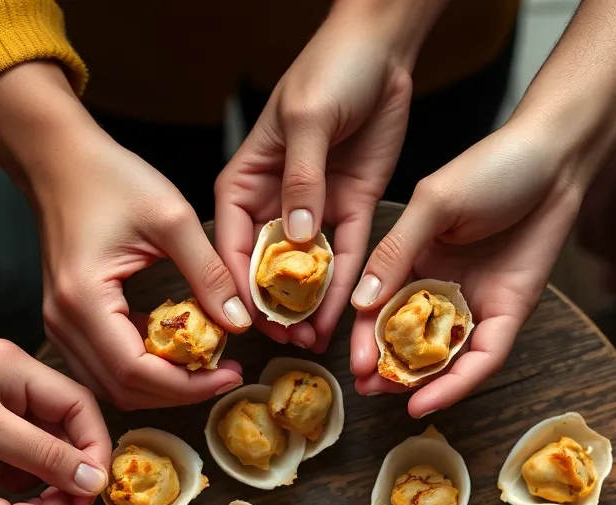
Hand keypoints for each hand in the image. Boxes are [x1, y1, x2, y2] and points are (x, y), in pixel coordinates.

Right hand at [0, 62, 249, 409]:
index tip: (231, 373)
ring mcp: (61, 327)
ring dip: (164, 387)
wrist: (59, 160)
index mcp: (85, 299)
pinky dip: (148, 371)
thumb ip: (209, 273)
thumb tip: (240, 324)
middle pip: (125, 391)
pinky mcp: (69, 324)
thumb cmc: (110, 177)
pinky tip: (181, 352)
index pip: (137, 372)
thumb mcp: (172, 217)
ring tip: (209, 366)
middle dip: (181, 392)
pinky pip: (109, 368)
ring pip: (115, 387)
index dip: (188, 385)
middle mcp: (64, 323)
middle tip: (227, 374)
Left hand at [0, 316, 110, 504]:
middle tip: (76, 489)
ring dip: (63, 441)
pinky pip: (40, 387)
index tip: (86, 504)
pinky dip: (42, 422)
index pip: (56, 452)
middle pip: (79, 408)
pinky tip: (14, 452)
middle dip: (89, 454)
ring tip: (31, 479)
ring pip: (63, 397)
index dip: (83, 484)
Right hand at [216, 3, 414, 350]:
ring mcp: (315, 212)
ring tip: (314, 343)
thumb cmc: (330, 67)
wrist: (384, 50)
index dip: (236, 285)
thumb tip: (297, 235)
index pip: (232, 243)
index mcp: (246, 182)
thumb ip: (301, 178)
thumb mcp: (307, 118)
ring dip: (310, 309)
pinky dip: (345, 290)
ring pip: (308, 274)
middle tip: (287, 342)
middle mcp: (276, 205)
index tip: (247, 321)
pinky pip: (347, 259)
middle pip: (268, 269)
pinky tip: (342, 319)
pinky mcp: (352, 212)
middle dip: (275, 309)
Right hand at [350, 121, 582, 416]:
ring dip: (421, 383)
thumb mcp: (432, 205)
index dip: (366, 338)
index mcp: (415, 260)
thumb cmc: (492, 167)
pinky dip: (460, 380)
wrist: (556, 157)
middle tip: (367, 390)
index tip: (354, 363)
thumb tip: (361, 302)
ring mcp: (477, 304)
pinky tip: (434, 397)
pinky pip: (483, 356)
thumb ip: (396, 252)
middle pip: (410, 339)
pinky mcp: (509, 314)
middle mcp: (443, 288)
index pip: (381, 308)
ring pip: (446, 355)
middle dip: (388, 368)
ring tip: (397, 401)